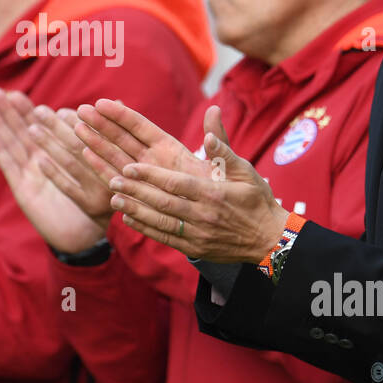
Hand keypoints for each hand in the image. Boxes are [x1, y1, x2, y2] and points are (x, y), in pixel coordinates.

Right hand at [0, 89, 107, 252]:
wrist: (87, 234)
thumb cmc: (98, 199)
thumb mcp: (106, 163)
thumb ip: (106, 132)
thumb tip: (116, 103)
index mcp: (59, 151)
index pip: (45, 125)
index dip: (31, 109)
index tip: (20, 93)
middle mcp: (43, 160)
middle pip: (24, 130)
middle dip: (12, 112)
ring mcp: (31, 174)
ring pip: (15, 144)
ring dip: (0, 125)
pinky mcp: (24, 191)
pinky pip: (12, 168)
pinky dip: (1, 152)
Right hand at [74, 98, 213, 182]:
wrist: (220, 219)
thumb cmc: (223, 190)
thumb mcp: (222, 163)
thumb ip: (216, 138)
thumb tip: (214, 110)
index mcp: (170, 148)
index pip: (141, 127)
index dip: (122, 115)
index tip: (102, 103)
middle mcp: (152, 159)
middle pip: (122, 138)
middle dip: (102, 124)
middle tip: (81, 110)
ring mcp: (143, 176)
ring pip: (115, 156)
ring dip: (96, 142)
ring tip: (77, 127)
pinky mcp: (137, 193)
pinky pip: (116, 179)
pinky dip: (101, 168)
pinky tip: (85, 154)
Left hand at [104, 105, 287, 264]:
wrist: (269, 239)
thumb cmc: (257, 200)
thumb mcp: (246, 172)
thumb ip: (224, 152)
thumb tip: (208, 133)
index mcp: (214, 194)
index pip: (177, 184)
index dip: (151, 176)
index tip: (130, 167)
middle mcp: (204, 216)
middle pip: (163, 203)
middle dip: (136, 192)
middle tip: (114, 181)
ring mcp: (198, 235)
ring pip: (161, 222)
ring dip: (135, 211)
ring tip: (114, 200)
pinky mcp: (195, 248)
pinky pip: (166, 238)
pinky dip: (146, 228)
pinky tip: (129, 219)